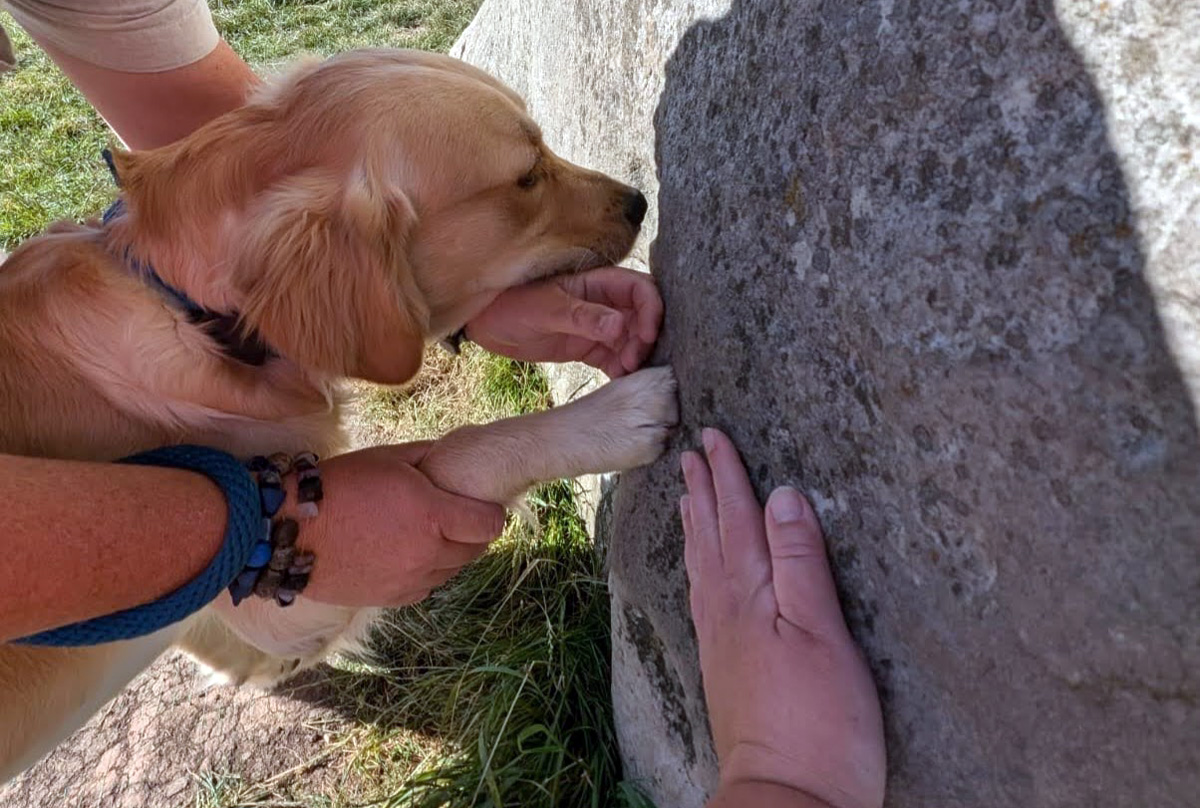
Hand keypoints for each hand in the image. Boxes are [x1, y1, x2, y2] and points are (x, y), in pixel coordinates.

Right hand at [299, 443, 506, 606]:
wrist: (286, 530)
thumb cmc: (338, 485)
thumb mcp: (389, 458)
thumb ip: (430, 458)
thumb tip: (459, 455)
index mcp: (431, 516)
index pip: (490, 524)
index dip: (492, 512)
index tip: (482, 502)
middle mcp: (427, 554)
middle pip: (476, 550)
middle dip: (474, 531)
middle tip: (459, 514)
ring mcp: (410, 581)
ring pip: (453, 571)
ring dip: (452, 553)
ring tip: (430, 533)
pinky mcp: (392, 599)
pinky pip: (428, 587)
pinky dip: (428, 571)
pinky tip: (410, 553)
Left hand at [465, 266, 662, 376]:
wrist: (485, 324)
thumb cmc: (512, 304)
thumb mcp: (547, 309)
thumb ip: (583, 317)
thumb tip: (620, 326)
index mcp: (598, 282)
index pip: (640, 289)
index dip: (651, 310)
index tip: (645, 335)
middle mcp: (604, 303)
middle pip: (642, 317)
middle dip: (645, 338)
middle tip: (632, 360)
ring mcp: (598, 327)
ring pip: (633, 340)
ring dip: (636, 356)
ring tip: (625, 372)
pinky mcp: (589, 349)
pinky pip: (616, 358)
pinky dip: (623, 370)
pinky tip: (619, 380)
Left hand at [682, 429, 885, 807]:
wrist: (786, 798)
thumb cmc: (819, 723)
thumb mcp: (823, 634)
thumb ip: (802, 563)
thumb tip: (784, 495)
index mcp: (751, 596)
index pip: (738, 520)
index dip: (729, 476)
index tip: (713, 437)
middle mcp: (726, 612)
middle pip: (712, 536)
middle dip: (704, 491)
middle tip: (690, 453)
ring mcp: (721, 641)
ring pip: (702, 564)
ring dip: (696, 524)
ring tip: (686, 495)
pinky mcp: (725, 668)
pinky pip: (702, 594)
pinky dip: (698, 566)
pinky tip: (702, 569)